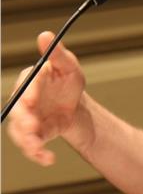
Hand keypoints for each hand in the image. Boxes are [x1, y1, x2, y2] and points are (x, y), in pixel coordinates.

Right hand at [6, 32, 86, 165]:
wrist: (75, 106)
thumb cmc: (68, 82)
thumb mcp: (69, 66)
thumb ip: (57, 53)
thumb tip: (45, 35)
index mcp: (30, 80)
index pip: (25, 85)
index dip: (27, 94)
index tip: (32, 101)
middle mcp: (24, 100)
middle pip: (16, 111)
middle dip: (22, 121)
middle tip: (31, 128)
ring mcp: (26, 119)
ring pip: (18, 132)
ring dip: (26, 142)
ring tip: (38, 149)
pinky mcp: (33, 134)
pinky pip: (30, 145)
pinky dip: (37, 154)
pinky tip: (48, 159)